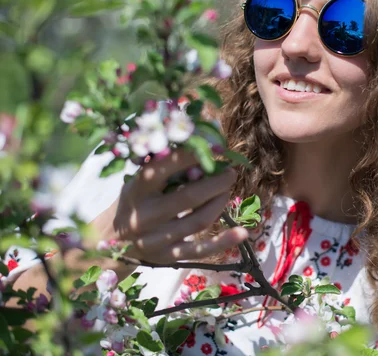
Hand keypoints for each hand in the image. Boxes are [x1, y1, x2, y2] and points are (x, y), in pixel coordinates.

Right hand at [97, 149, 247, 262]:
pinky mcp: (167, 257)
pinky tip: (242, 232)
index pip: (162, 170)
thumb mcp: (141, 181)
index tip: (214, 148)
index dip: (190, 158)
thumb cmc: (136, 200)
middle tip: (230, 173)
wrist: (112, 240)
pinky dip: (223, 241)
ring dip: (219, 203)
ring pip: (198, 222)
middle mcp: (144, 216)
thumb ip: (166, 166)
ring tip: (227, 190)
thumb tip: (203, 142)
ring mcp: (156, 240)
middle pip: (188, 198)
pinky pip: (200, 251)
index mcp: (136, 190)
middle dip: (215, 183)